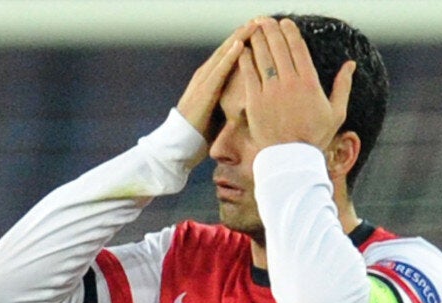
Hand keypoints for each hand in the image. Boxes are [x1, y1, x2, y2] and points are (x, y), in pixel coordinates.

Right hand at [177, 21, 256, 141]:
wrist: (180, 144)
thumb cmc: (202, 131)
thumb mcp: (221, 111)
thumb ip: (232, 99)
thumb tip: (252, 98)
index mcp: (211, 79)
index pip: (230, 54)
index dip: (244, 40)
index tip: (260, 29)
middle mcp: (206, 74)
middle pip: (228, 48)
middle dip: (243, 33)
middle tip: (259, 19)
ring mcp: (203, 80)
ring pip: (224, 53)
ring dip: (239, 37)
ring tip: (253, 24)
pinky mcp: (204, 90)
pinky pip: (220, 69)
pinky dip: (230, 56)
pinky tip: (241, 44)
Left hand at [239, 18, 355, 151]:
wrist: (291, 158)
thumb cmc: (315, 137)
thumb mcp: (336, 112)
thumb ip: (342, 86)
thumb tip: (351, 64)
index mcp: (309, 82)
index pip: (298, 49)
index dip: (290, 33)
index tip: (286, 23)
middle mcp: (289, 83)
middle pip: (278, 48)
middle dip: (271, 30)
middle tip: (266, 20)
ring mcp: (270, 91)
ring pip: (262, 57)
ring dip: (258, 40)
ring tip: (254, 29)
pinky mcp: (255, 101)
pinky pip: (248, 74)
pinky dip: (246, 60)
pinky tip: (244, 50)